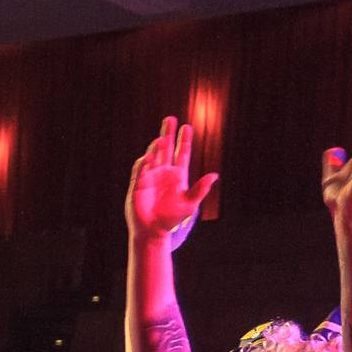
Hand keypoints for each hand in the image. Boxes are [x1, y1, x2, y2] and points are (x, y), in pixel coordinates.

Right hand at [125, 116, 216, 244]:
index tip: (187, 127)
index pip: (182, 153)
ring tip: (160, 139)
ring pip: (153, 157)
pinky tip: (147, 157)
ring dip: (155, 148)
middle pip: (166, 149)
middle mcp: (163, 173)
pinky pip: (139, 171)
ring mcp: (150, 178)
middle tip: (170, 119)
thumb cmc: (172, 220)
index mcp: (177, 176)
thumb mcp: (190, 204)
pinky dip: (143, 164)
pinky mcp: (137, 186)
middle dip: (168, 134)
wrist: (153, 232)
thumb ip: (201, 189)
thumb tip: (214, 175)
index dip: (184, 140)